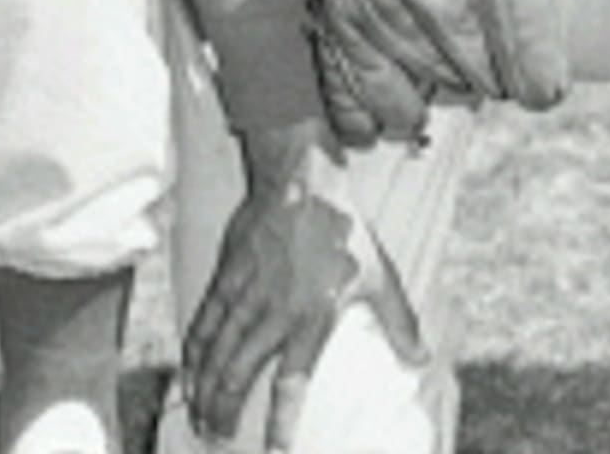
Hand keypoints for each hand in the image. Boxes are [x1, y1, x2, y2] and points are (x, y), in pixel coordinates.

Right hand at [183, 127, 427, 451]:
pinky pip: (202, 325)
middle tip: (217, 440)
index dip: (281, 423)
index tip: (274, 453)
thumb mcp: (380, 278)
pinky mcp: (225, 279)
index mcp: (312, 318)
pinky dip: (191, 355)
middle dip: (223, 414)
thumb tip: (422, 359)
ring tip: (198, 419)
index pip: (291, 383)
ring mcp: (245, 296)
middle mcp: (273, 312)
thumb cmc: (345, 232)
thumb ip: (399, 323)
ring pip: (214, 355)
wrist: (303, 183)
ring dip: (203, 392)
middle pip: (238, 376)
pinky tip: (186, 376)